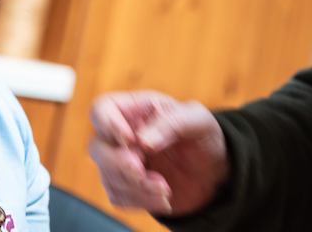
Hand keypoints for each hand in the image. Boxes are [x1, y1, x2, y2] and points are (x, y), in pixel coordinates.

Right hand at [89, 91, 228, 215]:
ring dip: (136, 187)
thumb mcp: (197, 120)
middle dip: (118, 163)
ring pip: (107, 176)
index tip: (129, 140)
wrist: (214, 170)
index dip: (108, 124)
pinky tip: (163, 198)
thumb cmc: (203, 136)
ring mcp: (122, 162)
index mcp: (136, 109)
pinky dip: (140, 201)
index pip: (102, 109)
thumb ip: (171, 123)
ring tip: (165, 188)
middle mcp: (123, 134)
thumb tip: (142, 140)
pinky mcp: (127, 187)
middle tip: (142, 172)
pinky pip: (118, 197)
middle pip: (97, 147)